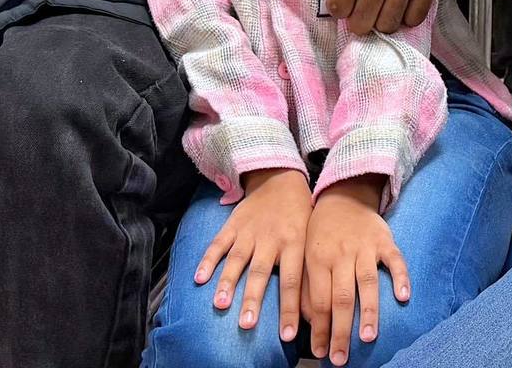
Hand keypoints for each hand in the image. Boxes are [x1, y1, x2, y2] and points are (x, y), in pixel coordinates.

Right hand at [194, 168, 310, 341]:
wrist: (280, 177)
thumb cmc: (300, 214)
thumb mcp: (311, 239)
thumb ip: (308, 272)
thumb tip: (311, 311)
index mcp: (294, 243)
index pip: (292, 281)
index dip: (290, 309)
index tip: (287, 335)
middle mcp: (270, 238)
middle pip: (260, 273)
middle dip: (252, 300)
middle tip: (246, 324)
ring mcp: (249, 231)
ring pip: (237, 260)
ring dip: (227, 283)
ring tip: (220, 304)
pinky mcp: (233, 224)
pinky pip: (219, 243)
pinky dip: (208, 260)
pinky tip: (199, 277)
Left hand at [303, 176, 408, 365]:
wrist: (343, 194)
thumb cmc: (322, 232)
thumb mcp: (306, 252)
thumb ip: (307, 284)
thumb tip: (307, 321)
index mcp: (317, 258)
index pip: (317, 299)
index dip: (319, 328)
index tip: (321, 353)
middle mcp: (340, 253)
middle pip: (341, 296)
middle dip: (340, 330)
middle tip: (340, 358)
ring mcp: (364, 246)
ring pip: (366, 281)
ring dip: (368, 310)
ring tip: (367, 337)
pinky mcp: (384, 240)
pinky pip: (394, 259)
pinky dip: (401, 277)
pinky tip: (404, 297)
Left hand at [322, 0, 468, 33]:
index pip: (339, 5)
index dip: (338, 7)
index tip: (342, 2)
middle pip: (362, 22)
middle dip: (356, 19)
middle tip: (359, 9)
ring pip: (388, 24)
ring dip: (380, 19)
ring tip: (380, 5)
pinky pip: (415, 18)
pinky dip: (405, 16)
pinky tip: (400, 2)